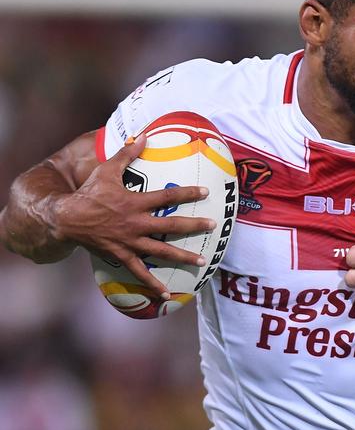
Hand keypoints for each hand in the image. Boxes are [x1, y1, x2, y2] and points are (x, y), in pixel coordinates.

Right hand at [52, 134, 215, 297]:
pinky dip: (152, 284)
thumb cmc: (89, 193)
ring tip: (202, 262)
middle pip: (171, 226)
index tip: (206, 193)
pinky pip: (139, 272)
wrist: (66, 218)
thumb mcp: (107, 170)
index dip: (187, 194)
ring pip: (161, 251)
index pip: (167, 197)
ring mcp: (130, 242)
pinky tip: (166, 294)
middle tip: (213, 226)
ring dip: (182, 257)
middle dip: (194, 226)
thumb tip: (144, 135)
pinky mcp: (121, 255)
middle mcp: (136, 223)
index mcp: (134, 202)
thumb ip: (127, 153)